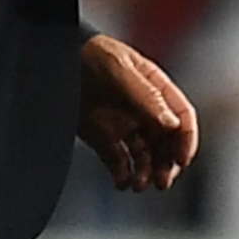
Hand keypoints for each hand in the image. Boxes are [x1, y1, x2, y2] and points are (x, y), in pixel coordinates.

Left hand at [79, 34, 198, 192]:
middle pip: (167, 142)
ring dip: (146, 172)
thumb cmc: (90, 54)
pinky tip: (122, 182)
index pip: (182, 117)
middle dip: (167, 164)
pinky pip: (119, 162)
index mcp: (156, 90)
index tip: (181, 160)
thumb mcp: (120, 70)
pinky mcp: (103, 139)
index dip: (186, 140)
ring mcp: (124, 125)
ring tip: (139, 185)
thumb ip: (147, 97)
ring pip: (146, 156)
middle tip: (161, 181)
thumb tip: (171, 124)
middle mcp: (144, 110)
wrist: (52, 58)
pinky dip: (123, 175)